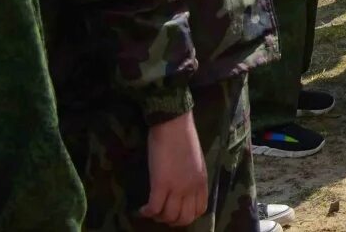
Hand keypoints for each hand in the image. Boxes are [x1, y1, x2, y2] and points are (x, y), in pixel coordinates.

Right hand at [141, 112, 207, 226]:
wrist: (174, 125)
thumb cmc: (184, 139)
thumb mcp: (197, 161)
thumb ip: (193, 177)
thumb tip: (186, 189)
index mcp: (202, 181)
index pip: (200, 210)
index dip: (187, 216)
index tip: (176, 212)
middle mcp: (191, 187)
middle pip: (185, 218)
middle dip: (172, 221)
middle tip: (162, 214)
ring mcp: (177, 187)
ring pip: (169, 216)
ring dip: (159, 217)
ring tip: (152, 210)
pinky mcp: (161, 184)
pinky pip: (155, 208)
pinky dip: (147, 212)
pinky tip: (143, 209)